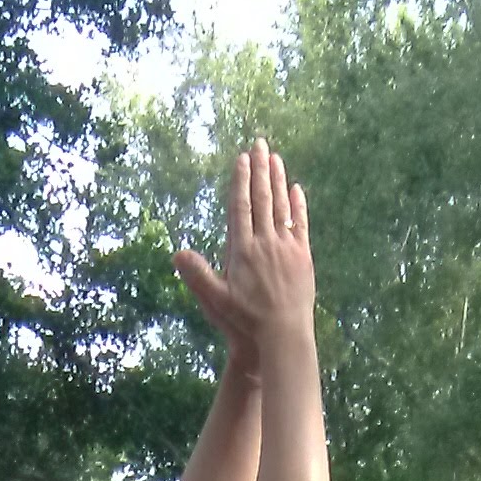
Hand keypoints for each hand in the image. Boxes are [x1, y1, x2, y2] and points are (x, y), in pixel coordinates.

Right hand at [178, 142, 312, 364]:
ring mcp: (286, 248)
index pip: (241, 207)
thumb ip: (198, 275)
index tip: (242, 160)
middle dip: (261, 169)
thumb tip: (177, 254)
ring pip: (281, 206)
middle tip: (261, 145)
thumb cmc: (245, 322)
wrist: (282, 336)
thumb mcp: (216, 301)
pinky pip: (300, 225)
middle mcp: (265, 243)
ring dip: (278, 180)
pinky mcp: (303, 258)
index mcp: (242, 250)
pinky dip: (298, 206)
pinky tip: (296, 190)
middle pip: (262, 199)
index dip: (241, 181)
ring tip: (276, 158)